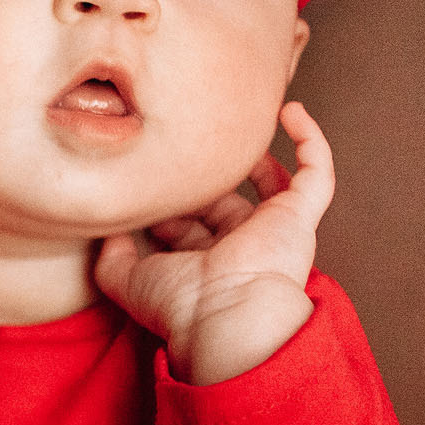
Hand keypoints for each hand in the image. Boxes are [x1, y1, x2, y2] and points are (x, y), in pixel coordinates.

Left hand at [94, 101, 330, 384]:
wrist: (225, 313)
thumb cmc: (179, 303)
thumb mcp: (127, 279)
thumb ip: (110, 257)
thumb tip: (108, 232)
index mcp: (202, 261)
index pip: (186, 223)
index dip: (167, 203)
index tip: (143, 182)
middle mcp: (239, 244)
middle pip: (221, 200)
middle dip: (199, 179)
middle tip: (176, 148)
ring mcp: (273, 228)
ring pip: (270, 183)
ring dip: (253, 157)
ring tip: (233, 126)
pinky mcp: (300, 215)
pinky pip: (316, 171)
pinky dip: (310, 140)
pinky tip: (291, 111)